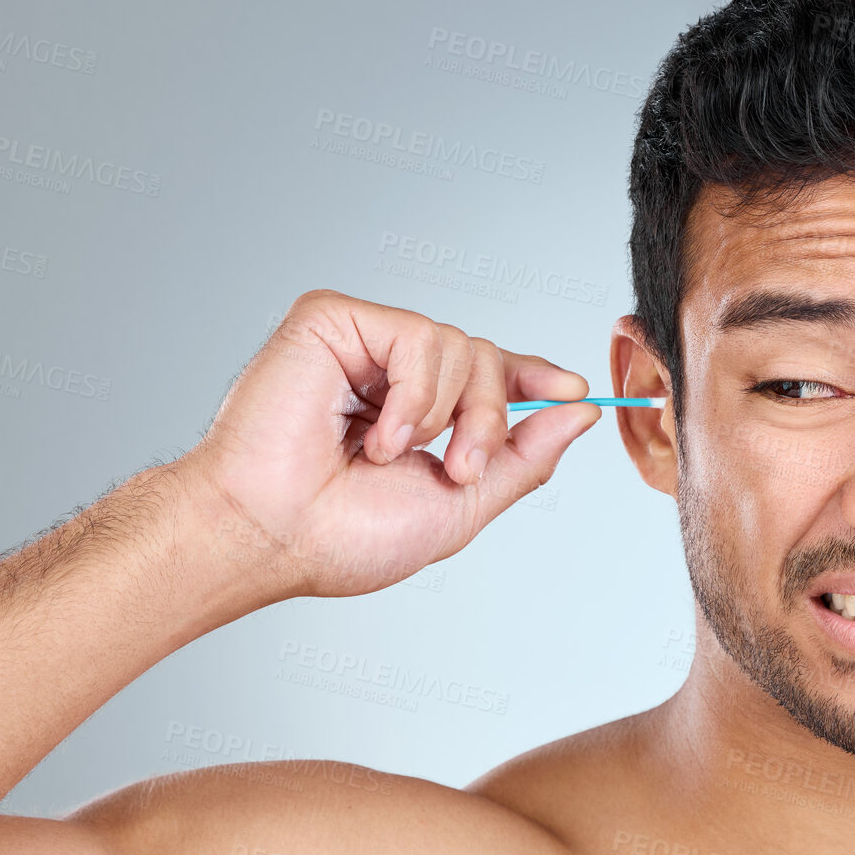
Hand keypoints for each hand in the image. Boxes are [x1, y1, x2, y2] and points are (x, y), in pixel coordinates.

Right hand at [180, 289, 600, 597]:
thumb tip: (580, 413)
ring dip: (445, 414)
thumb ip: (525, 457)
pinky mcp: (331, 319)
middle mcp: (390, 373)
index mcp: (418, 413)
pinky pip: (417, 335)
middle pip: (486, 357)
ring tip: (391, 456)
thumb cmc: (343, 534)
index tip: (571, 391)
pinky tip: (376, 433)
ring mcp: (361, 343)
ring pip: (460, 344)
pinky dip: (413, 395)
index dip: (533, 378)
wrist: (274, 535)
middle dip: (490, 419)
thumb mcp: (464, 503)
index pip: (490, 374)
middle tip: (459, 469)